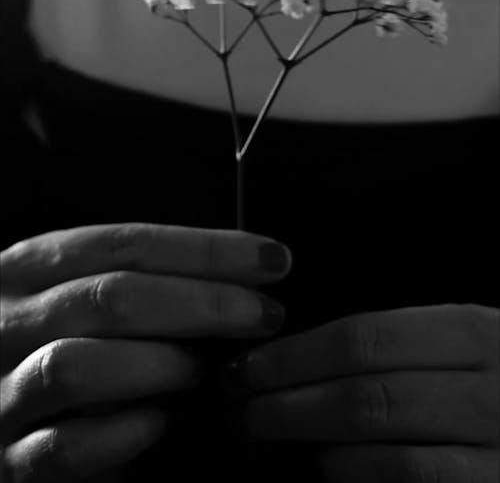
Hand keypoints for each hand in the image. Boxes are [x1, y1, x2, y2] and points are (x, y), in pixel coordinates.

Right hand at [0, 222, 290, 480]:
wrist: (3, 409)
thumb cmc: (65, 337)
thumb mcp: (82, 292)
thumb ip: (141, 278)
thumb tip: (241, 271)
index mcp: (28, 267)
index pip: (124, 243)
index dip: (205, 249)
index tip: (271, 258)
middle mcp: (7, 321)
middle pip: (111, 297)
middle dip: (204, 303)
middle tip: (265, 314)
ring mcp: (3, 392)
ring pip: (80, 365)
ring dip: (162, 364)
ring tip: (210, 369)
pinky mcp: (10, 460)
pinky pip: (66, 447)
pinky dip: (128, 431)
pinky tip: (168, 420)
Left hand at [224, 304, 498, 481]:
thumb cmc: (493, 380)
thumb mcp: (462, 344)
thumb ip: (401, 343)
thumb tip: (307, 352)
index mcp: (472, 333)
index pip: (367, 337)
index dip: (297, 354)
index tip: (251, 365)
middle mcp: (486, 387)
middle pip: (367, 392)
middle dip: (291, 400)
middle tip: (244, 406)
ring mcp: (494, 445)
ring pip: (385, 442)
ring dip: (313, 439)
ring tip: (271, 432)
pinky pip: (414, 482)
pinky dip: (359, 474)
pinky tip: (328, 466)